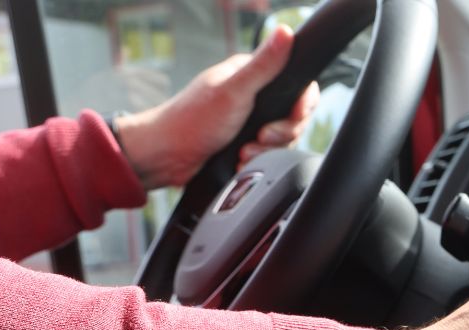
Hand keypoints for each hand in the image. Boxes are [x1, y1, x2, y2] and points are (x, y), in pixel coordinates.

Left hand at [115, 25, 319, 189]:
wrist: (166, 156)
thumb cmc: (192, 120)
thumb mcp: (234, 90)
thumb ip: (264, 64)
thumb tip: (285, 31)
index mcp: (251, 74)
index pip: (298, 85)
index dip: (302, 104)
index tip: (294, 115)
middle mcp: (253, 95)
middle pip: (294, 117)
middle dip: (280, 133)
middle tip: (261, 136)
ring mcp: (250, 120)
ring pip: (282, 139)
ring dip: (265, 150)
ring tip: (244, 150)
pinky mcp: (245, 141)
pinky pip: (268, 154)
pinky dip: (257, 160)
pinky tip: (240, 159)